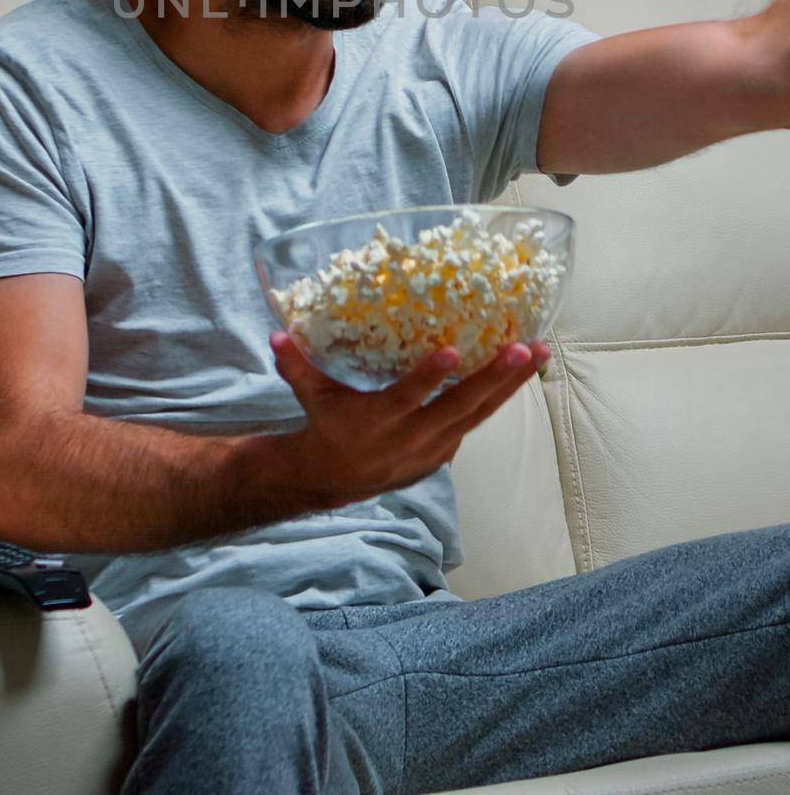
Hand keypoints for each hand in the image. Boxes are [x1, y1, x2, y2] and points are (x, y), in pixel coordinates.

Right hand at [270, 332, 549, 509]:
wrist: (336, 479)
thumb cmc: (326, 424)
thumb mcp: (310, 397)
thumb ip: (296, 366)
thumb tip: (277, 335)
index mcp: (379, 421)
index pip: (407, 398)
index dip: (429, 378)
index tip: (452, 351)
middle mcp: (412, 438)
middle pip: (460, 407)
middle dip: (494, 378)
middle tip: (523, 348)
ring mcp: (434, 448)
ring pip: (479, 415)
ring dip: (510, 385)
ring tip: (538, 353)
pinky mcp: (445, 452)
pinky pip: (476, 422)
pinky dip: (498, 397)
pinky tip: (521, 370)